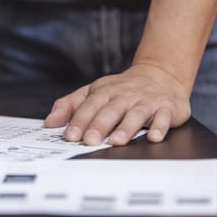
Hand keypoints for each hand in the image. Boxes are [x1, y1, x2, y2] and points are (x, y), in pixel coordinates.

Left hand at [44, 63, 190, 144]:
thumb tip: (49, 122)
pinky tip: (153, 137)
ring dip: (126, 127)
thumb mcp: (93, 92)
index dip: (79, 120)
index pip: (89, 105)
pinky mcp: (167, 108)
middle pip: (110, 110)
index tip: (70, 135)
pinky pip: (163, 117)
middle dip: (99, 125)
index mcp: (105, 91)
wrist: (161, 75)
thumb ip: (70, 106)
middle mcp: (125, 95)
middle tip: (89, 141)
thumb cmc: (122, 89)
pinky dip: (159, 127)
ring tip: (117, 141)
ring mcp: (146, 101)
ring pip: (135, 114)